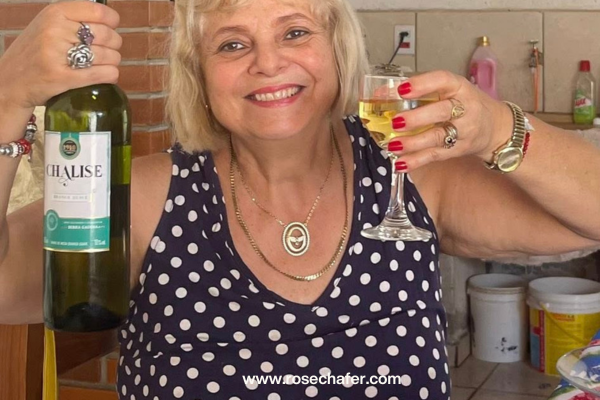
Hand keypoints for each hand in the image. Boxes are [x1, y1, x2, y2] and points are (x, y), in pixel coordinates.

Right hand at [0, 1, 121, 110]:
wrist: (10, 82)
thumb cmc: (35, 54)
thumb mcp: (47, 26)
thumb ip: (74, 20)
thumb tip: (109, 21)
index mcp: (54, 13)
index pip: (99, 12)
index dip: (112, 23)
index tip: (110, 30)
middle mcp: (55, 30)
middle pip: (108, 36)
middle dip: (113, 46)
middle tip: (106, 53)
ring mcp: (57, 54)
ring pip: (109, 56)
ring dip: (112, 63)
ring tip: (102, 65)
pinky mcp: (63, 77)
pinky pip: (104, 74)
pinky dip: (110, 75)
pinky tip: (105, 76)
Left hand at [387, 70, 513, 171]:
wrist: (496, 127)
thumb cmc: (464, 104)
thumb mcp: (450, 91)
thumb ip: (421, 91)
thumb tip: (380, 94)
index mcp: (459, 87)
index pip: (442, 80)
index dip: (422, 84)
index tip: (402, 89)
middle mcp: (464, 108)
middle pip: (442, 112)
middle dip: (418, 118)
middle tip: (396, 122)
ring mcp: (463, 131)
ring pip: (438, 137)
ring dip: (414, 143)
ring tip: (393, 145)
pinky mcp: (458, 150)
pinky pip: (435, 155)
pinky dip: (417, 161)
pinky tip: (400, 163)